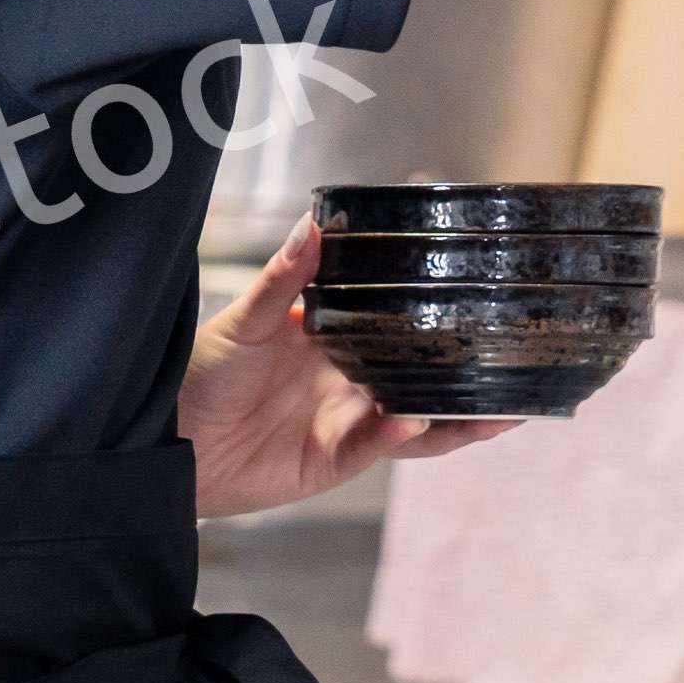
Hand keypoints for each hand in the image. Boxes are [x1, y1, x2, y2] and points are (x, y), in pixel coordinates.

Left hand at [179, 216, 516, 519]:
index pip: (403, 323)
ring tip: (504, 406)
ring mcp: (348, 420)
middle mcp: (353, 378)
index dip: (443, 315)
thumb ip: (284, 277)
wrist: (164, 438)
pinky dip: (400, 433)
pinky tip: (417, 417)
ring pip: (419, 418)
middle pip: (425, 374)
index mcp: (339, 337)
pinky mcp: (334, 460)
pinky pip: (377, 446)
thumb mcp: (246, 317)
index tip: (485, 294)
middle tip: (519, 355)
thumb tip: (314, 222)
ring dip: (459, 415)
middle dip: (471, 371)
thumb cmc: (201, 370)